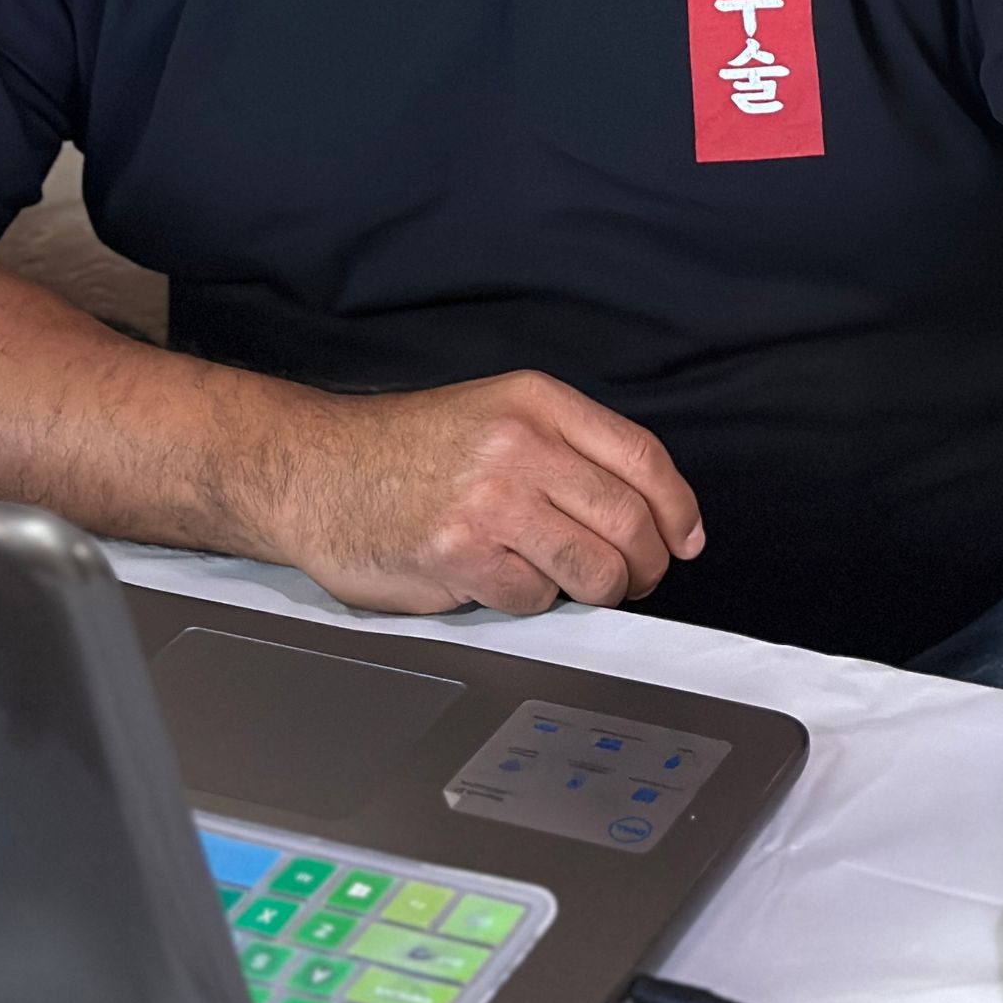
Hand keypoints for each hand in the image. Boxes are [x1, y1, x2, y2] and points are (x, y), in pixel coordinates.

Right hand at [275, 369, 704, 616]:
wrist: (316, 469)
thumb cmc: (406, 449)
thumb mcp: (495, 414)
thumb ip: (567, 449)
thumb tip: (649, 510)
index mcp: (537, 401)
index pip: (643, 457)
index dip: (677, 509)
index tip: (686, 539)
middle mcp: (521, 443)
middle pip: (630, 521)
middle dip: (646, 565)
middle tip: (635, 578)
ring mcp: (492, 499)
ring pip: (596, 570)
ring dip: (596, 590)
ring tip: (569, 582)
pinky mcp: (462, 553)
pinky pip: (535, 600)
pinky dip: (528, 602)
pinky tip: (498, 578)